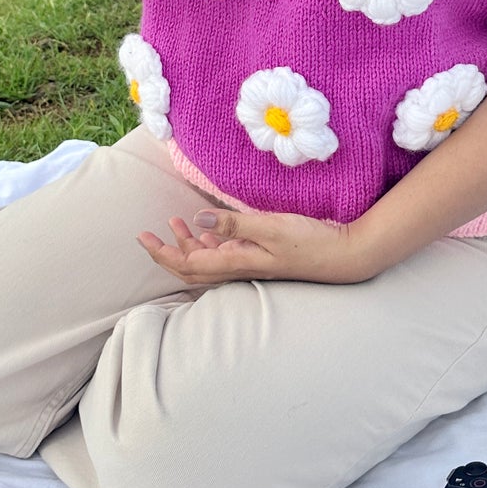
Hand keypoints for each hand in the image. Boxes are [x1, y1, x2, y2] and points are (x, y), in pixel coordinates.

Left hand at [137, 206, 371, 285]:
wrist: (343, 255)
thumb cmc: (309, 241)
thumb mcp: (270, 227)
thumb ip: (234, 224)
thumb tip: (198, 219)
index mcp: (236, 262)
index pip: (188, 264)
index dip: (162, 253)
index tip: (143, 238)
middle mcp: (239, 268)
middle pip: (193, 267)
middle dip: (168, 252)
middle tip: (149, 234)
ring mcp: (251, 264)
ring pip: (208, 260)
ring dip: (188, 245)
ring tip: (175, 223)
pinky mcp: (262, 257)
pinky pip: (226, 254)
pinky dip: (211, 243)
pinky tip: (209, 231)